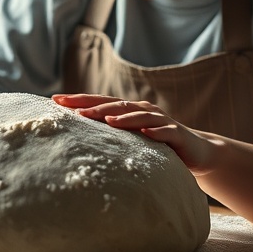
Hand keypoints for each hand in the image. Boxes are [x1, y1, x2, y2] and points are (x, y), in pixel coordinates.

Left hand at [52, 93, 212, 172]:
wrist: (197, 152)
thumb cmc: (157, 145)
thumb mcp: (131, 139)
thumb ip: (109, 135)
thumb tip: (74, 136)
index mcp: (129, 110)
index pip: (100, 102)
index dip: (78, 100)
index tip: (55, 100)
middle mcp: (144, 110)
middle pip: (116, 105)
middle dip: (94, 106)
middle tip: (74, 110)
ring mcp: (161, 121)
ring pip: (140, 116)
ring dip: (124, 117)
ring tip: (106, 120)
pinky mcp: (177, 134)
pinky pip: (166, 132)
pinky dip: (156, 132)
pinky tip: (146, 134)